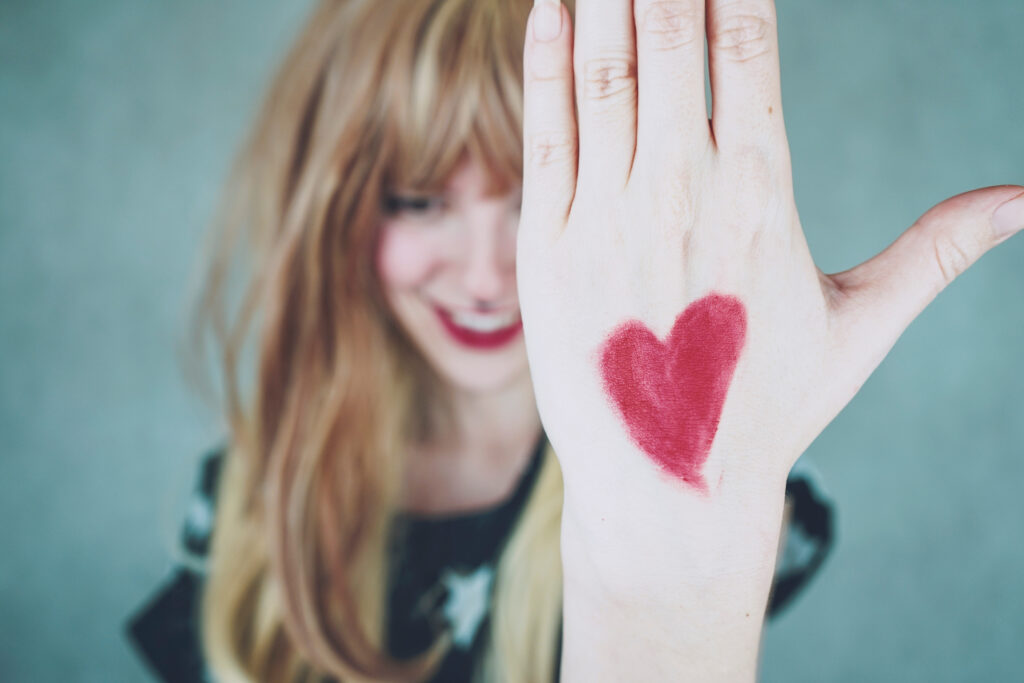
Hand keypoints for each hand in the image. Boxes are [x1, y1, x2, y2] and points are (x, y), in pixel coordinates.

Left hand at [517, 1, 1021, 676]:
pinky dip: (547, 60)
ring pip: (605, 75)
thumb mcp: (859, 327)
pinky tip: (554, 3)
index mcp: (760, 198)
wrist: (669, 488)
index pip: (747, 49)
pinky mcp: (546, 249)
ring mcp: (605, 220)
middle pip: (673, 40)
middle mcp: (680, 196)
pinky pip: (547, 132)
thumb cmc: (767, 405)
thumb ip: (937, 251)